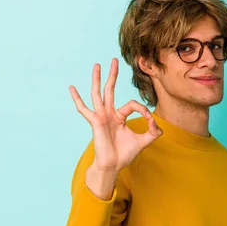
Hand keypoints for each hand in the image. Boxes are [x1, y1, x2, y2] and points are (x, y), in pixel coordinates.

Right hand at [69, 58, 162, 172]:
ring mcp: (101, 116)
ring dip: (98, 79)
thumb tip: (155, 121)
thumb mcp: (144, 141)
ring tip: (97, 65)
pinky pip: (84, 109)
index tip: (150, 121)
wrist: (113, 165)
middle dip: (113, 75)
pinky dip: (77, 99)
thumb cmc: (125, 154)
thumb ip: (153, 131)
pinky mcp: (95, 122)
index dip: (143, 110)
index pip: (132, 104)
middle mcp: (109, 114)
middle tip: (114, 60)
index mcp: (119, 117)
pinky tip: (71, 88)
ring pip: (98, 93)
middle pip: (110, 90)